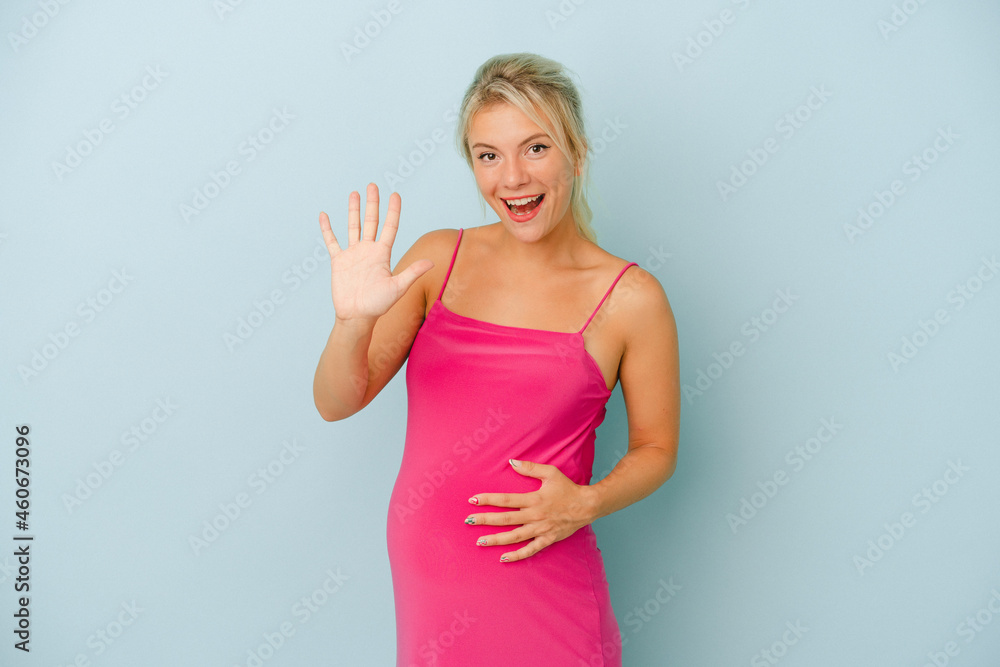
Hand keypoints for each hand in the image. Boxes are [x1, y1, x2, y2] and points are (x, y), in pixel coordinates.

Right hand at [318, 182, 432, 321]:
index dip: (393, 211)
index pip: (390, 227)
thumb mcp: (397, 288)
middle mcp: (369, 250)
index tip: (395, 194)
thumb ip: (412, 273)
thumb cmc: (378, 305)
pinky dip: (327, 229)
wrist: (357, 316)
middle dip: (373, 203)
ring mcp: (353, 254)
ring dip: (353, 210)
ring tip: (354, 193)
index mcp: (383, 254)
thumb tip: (431, 262)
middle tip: (373, 185)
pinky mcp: (339, 261)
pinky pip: (332, 241)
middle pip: (372, 221)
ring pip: (354, 226)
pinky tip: (324, 215)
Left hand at [465, 459, 596, 562]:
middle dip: (486, 520)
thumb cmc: (568, 488)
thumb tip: (511, 462)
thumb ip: (530, 468)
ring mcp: (541, 529)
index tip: (473, 500)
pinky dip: (517, 555)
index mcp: (534, 499)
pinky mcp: (548, 539)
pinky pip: (531, 550)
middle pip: (506, 519)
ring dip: (497, 539)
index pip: (506, 499)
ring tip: (480, 541)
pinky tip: (503, 558)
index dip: (489, 499)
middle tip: (468, 521)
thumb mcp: (550, 473)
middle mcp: (535, 515)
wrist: (587, 506)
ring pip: (515, 537)